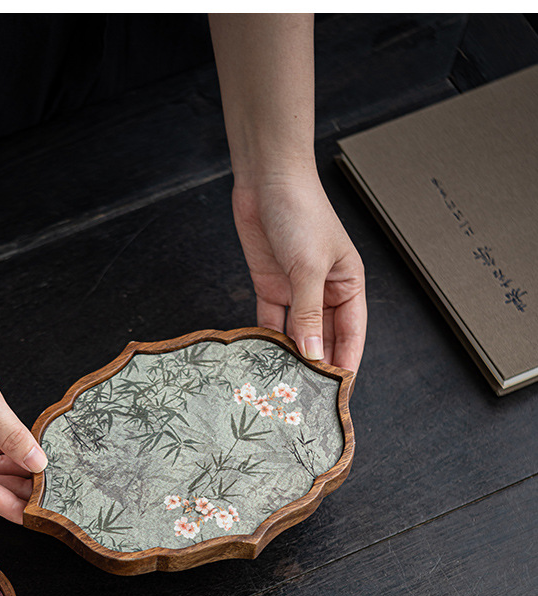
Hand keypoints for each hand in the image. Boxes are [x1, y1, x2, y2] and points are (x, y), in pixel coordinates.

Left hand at [232, 173, 366, 372]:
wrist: (267, 181)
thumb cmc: (302, 211)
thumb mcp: (309, 268)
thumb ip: (308, 314)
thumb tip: (311, 353)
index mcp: (348, 284)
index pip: (352, 334)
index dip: (346, 363)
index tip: (338, 391)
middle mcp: (324, 291)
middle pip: (323, 338)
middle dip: (316, 365)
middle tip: (306, 395)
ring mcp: (297, 290)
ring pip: (297, 333)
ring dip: (291, 356)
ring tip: (284, 383)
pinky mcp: (271, 286)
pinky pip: (272, 321)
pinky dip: (268, 339)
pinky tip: (264, 358)